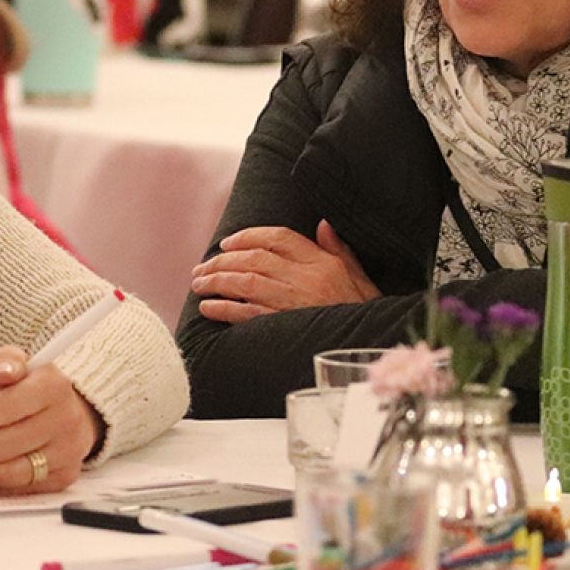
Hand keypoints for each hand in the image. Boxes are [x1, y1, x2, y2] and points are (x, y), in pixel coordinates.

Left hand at [0, 347, 99, 494]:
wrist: (63, 412)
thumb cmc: (27, 387)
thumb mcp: (16, 365)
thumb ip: (5, 362)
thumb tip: (1, 372)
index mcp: (54, 386)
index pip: (8, 405)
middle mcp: (67, 418)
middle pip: (11, 441)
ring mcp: (70, 449)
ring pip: (17, 468)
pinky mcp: (67, 474)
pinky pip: (25, 485)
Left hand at [191, 220, 379, 323]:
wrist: (371, 345)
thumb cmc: (363, 312)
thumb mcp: (359, 276)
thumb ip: (339, 249)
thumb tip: (323, 224)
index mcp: (322, 263)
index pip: (279, 237)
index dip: (248, 236)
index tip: (227, 242)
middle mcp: (306, 278)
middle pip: (255, 258)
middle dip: (222, 260)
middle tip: (202, 267)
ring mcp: (294, 302)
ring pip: (246, 282)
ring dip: (217, 281)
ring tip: (198, 283)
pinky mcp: (284, 326)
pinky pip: (247, 313)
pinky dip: (223, 309)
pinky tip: (207, 307)